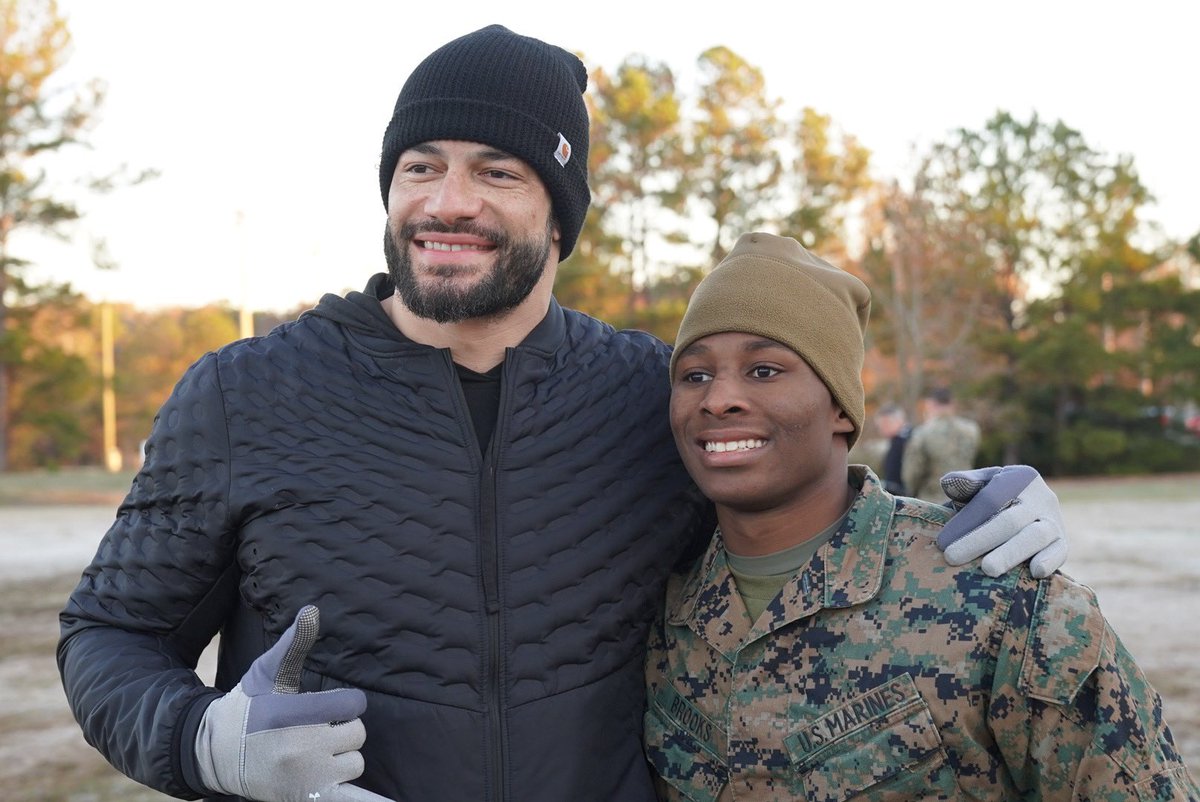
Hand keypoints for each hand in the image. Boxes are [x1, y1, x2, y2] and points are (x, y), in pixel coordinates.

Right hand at [194, 605, 392, 801]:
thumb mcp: (266, 672)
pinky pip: (349, 800)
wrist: (215, 753)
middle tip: (318, 730)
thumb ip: (293, 644)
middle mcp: (303, 747)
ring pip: (354, 763)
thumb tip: (312, 610)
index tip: (327, 706)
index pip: (353, 704)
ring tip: (315, 753)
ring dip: (342, 757)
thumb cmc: (247, 707)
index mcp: (297, 713)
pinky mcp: (306, 797)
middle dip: (342, 729)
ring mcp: (306, 777)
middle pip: (356, 734)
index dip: (345, 703)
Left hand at [936, 465, 1067, 578]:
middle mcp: (1040, 498)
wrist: (1029, 509)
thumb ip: (967, 483)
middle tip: (952, 557)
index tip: (942, 542)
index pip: (989, 500)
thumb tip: (949, 482)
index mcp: (1019, 479)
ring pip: (1035, 537)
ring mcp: (1054, 520)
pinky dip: (1049, 561)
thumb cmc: (996, 498)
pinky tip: (1035, 572)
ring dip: (1010, 554)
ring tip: (988, 570)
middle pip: (1010, 520)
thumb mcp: (984, 484)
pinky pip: (1060, 552)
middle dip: (979, 540)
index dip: (965, 521)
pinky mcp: (1063, 542)